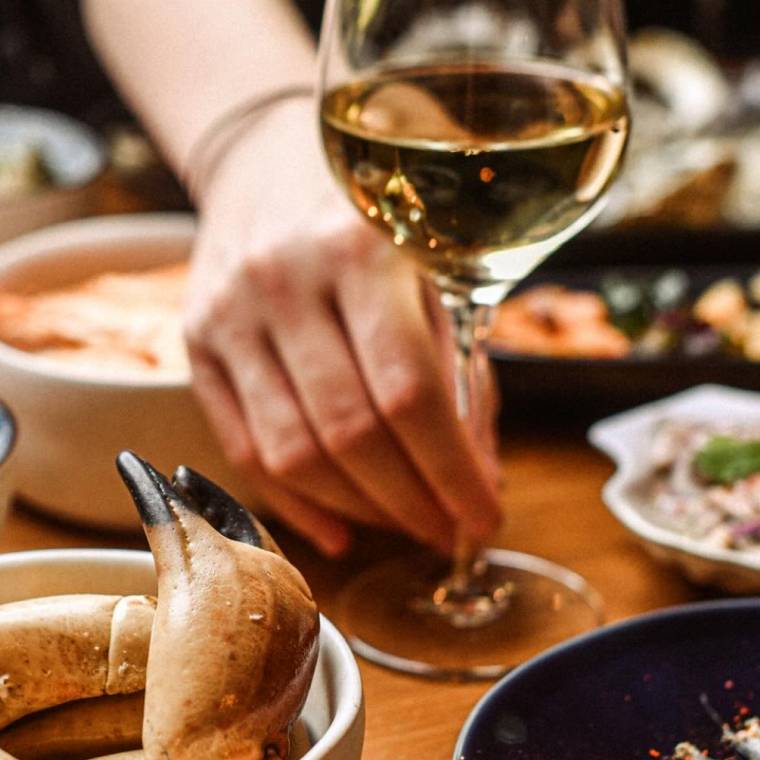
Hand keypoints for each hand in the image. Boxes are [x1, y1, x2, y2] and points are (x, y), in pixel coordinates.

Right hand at [183, 98, 501, 555]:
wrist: (265, 162)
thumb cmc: (367, 219)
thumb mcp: (430, 270)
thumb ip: (456, 369)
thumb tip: (476, 475)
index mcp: (361, 252)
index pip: (409, 392)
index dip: (451, 471)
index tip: (483, 516)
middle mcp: (285, 282)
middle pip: (350, 432)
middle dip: (410, 501)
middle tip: (446, 528)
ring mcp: (229, 315)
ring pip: (292, 453)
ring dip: (359, 508)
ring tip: (403, 522)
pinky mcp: (195, 343)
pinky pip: (242, 449)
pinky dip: (296, 504)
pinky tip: (339, 528)